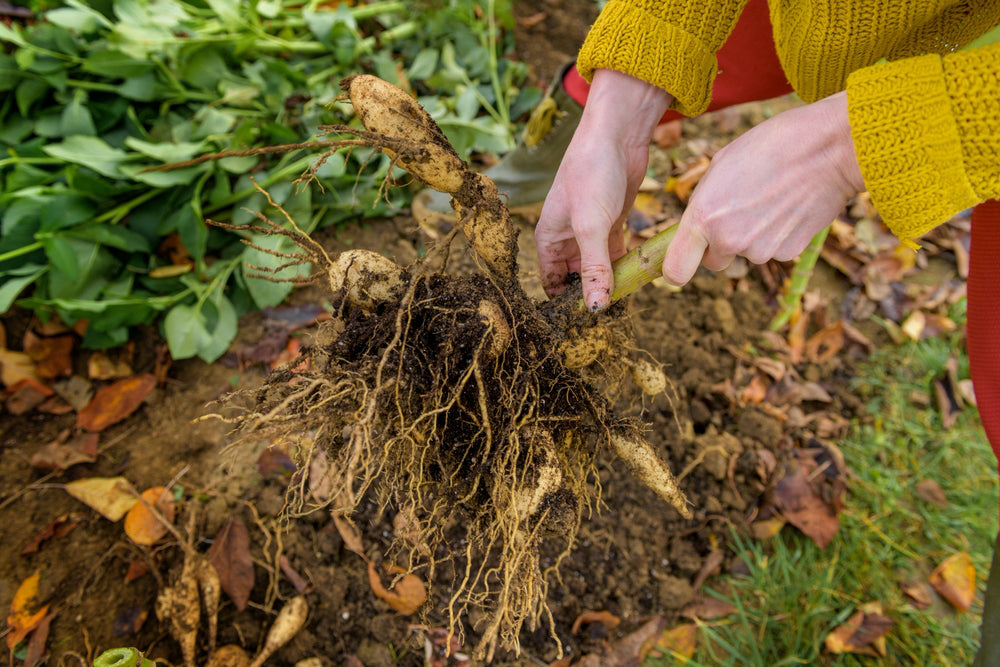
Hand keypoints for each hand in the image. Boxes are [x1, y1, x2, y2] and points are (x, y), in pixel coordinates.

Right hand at [536, 69, 670, 309]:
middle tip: (614, 321)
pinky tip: (640, 281)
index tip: (586, 325)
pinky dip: (627, 267)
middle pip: (576, 280)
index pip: (551, 282)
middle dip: (593, 297)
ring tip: (630, 305)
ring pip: (600, 269)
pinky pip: (618, 255)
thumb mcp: (591, 226)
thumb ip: (593, 269)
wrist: (617, 134)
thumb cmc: (591, 173)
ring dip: (613, 284)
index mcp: (549, 239)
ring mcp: (592, 232)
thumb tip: (595, 308)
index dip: (564, 304)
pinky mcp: (614, 224)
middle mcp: (567, 238)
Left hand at [662, 91, 864, 284]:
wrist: (830, 147)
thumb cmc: (772, 146)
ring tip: (770, 198)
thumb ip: (703, 203)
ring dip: (753, 235)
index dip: (675, 270)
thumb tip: (698, 226)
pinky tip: (788, 206)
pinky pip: (773, 250)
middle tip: (738, 211)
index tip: (679, 265)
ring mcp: (760, 251)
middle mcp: (728, 240)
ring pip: (746, 253)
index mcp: (702, 217)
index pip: (675, 270)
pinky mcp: (788, 253)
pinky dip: (778, 235)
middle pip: (714, 262)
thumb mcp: (721, 165)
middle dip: (720, 245)